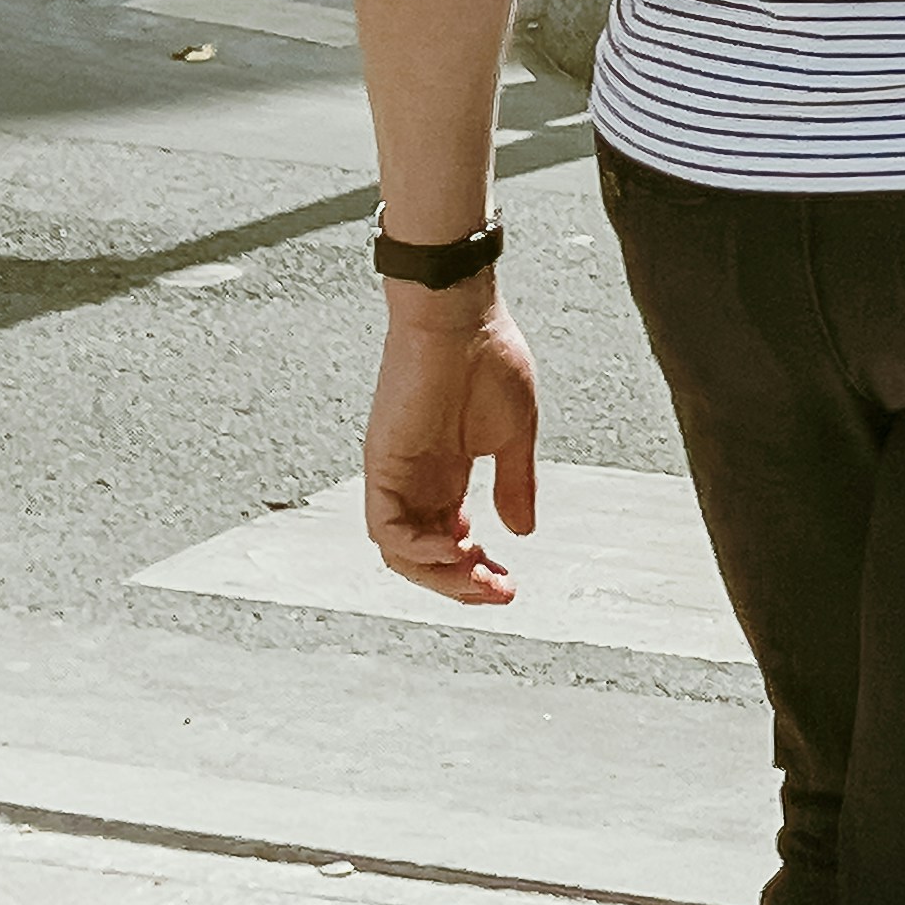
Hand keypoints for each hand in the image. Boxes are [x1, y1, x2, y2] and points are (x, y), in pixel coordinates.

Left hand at [362, 292, 541, 604]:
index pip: (451, 540)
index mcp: (446, 472)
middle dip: (461, 585)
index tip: (510, 584)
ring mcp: (396, 474)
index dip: (477, 571)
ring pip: (399, 552)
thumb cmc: (489, 357)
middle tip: (501, 592)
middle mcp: (416, 480)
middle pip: (423, 556)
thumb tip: (522, 533)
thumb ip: (515, 484)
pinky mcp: (382, 463)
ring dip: (440, 576)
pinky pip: (386, 527)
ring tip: (479, 576)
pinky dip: (417, 548)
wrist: (459, 312)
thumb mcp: (514, 434)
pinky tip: (458, 545)